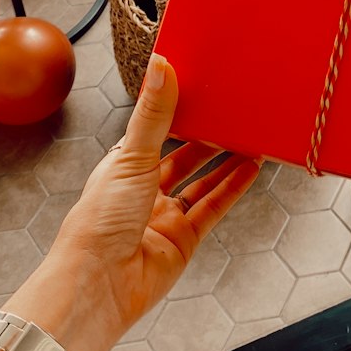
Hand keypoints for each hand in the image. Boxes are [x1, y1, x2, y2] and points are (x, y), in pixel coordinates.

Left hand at [7, 53, 258, 350]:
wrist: (99, 285)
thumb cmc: (98, 221)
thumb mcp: (130, 157)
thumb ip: (154, 113)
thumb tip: (161, 65)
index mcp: (122, 165)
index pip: (154, 130)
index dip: (176, 110)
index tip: (201, 87)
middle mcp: (144, 189)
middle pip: (183, 156)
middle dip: (207, 135)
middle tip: (234, 110)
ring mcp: (164, 216)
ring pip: (202, 181)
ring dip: (226, 160)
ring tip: (252, 135)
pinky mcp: (184, 240)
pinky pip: (214, 208)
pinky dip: (234, 188)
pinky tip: (252, 168)